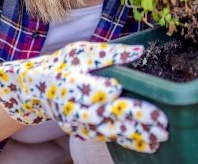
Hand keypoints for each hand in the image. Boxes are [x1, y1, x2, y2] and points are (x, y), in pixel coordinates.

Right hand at [0, 42, 168, 152]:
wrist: (37, 88)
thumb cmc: (64, 64)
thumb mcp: (83, 52)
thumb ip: (111, 53)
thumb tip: (140, 51)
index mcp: (72, 83)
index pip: (90, 90)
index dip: (103, 90)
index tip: (118, 87)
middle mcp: (76, 108)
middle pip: (108, 113)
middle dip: (135, 116)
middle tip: (160, 119)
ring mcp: (80, 123)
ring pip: (111, 130)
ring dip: (137, 135)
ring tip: (160, 137)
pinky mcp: (85, 132)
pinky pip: (110, 138)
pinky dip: (129, 142)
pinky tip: (149, 146)